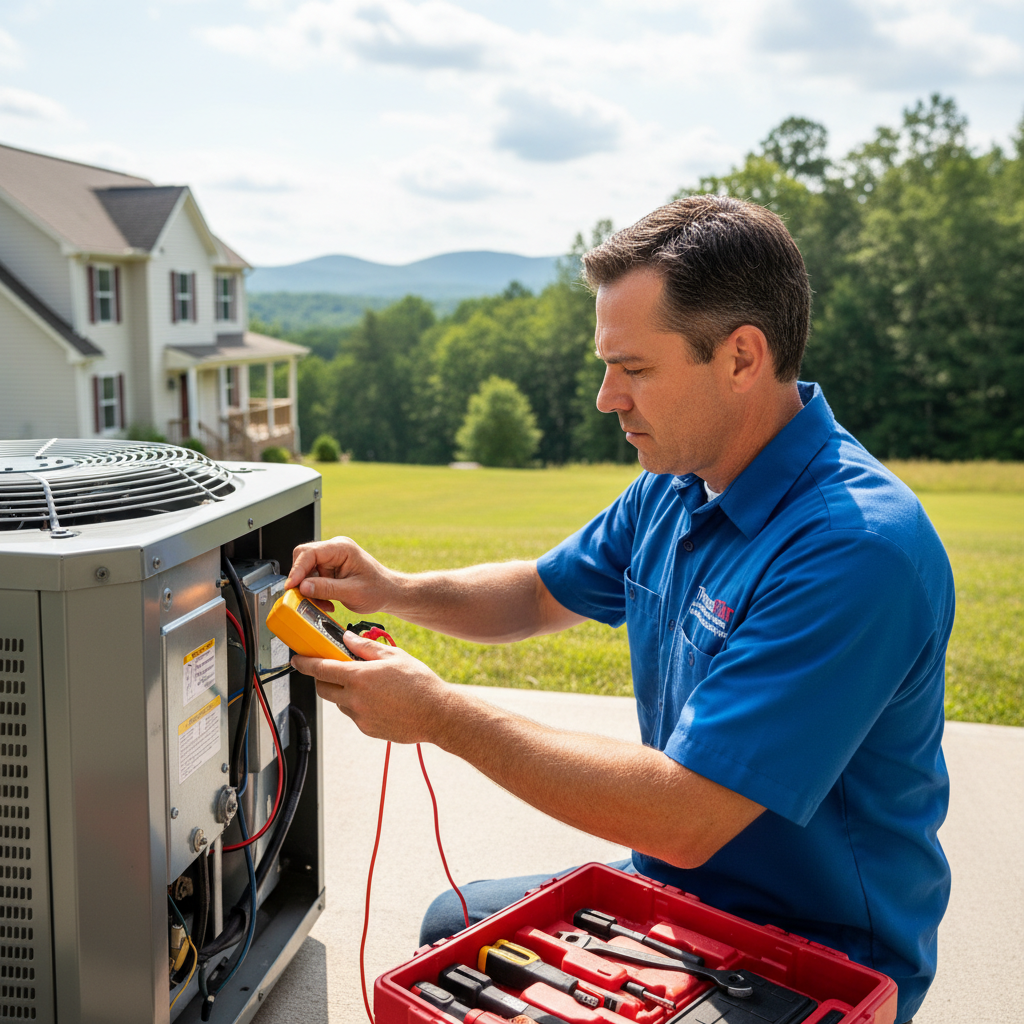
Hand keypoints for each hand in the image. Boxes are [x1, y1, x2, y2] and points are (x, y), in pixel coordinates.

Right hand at [284, 536, 393, 614]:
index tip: (292, 586)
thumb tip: (302, 587)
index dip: (297, 570)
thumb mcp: (352, 593)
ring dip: (310, 590)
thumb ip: (327, 589)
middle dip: (302, 580)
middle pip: (303, 559)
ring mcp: (331, 559)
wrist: (389, 593)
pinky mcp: (330, 569)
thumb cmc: (378, 590)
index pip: (309, 553)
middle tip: (305, 597)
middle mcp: (334, 549)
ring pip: (306, 571)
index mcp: (342, 548)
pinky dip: (316, 592)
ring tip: (324, 603)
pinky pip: (313, 578)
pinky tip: (327, 601)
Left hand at [291, 631, 452, 744]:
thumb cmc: (419, 684)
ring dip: (343, 692)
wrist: (436, 714)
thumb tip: (348, 638)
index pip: (321, 669)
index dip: (305, 663)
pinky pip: (354, 715)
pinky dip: (358, 705)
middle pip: (323, 689)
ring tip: (366, 684)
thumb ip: (366, 647)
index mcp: (359, 677)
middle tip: (333, 670)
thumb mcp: (394, 656)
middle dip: (322, 678)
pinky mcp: (367, 729)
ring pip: (339, 702)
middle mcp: (355, 699)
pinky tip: (378, 699)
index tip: (297, 660)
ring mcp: (360, 717)